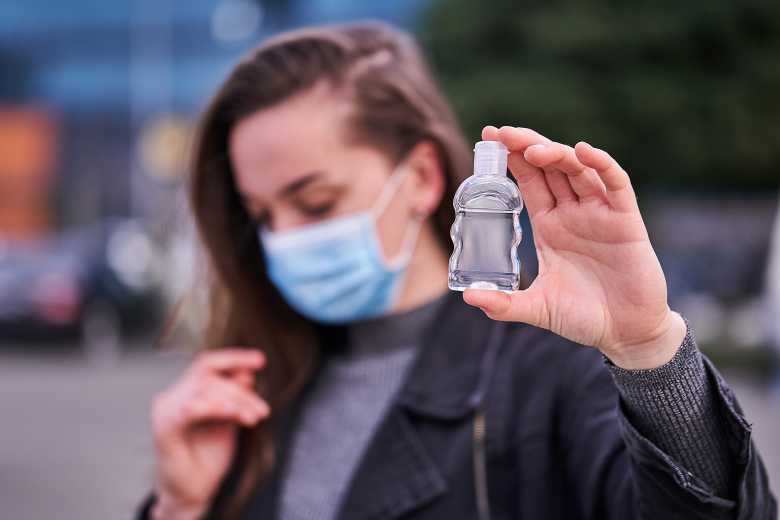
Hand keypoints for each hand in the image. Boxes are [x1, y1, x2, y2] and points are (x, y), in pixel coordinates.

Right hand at [150, 349, 268, 518]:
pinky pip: (193, 408)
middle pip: (209, 375)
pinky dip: (218, 408)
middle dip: (240, 391)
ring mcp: (165, 411)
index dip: (233, 357)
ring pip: (204, 389)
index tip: (260, 359)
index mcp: (185, 392)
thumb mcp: (229, 421)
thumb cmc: (207, 458)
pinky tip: (236, 416)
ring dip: (235, 402)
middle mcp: (171, 397)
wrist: (192, 493)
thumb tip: (248, 372)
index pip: (207, 364)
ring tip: (254, 418)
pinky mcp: (164, 428)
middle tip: (261, 411)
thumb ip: (235, 396)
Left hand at [463, 126, 685, 369]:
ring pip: (577, 170)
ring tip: (534, 149)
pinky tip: (584, 151)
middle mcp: (572, 213)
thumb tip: (468, 296)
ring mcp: (599, 214)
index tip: (489, 138)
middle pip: (549, 167)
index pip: (528, 181)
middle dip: (527, 146)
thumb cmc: (583, 317)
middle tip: (502, 133)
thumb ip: (504, 304)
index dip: (512, 158)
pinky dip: (602, 165)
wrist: (625, 333)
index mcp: (549, 225)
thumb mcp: (537, 307)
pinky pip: (615, 184)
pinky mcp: (625, 221)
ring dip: (556, 154)